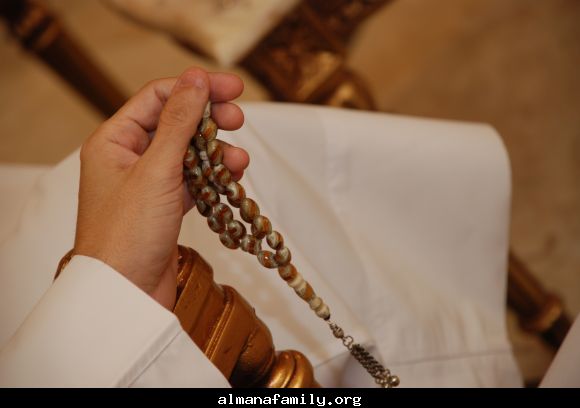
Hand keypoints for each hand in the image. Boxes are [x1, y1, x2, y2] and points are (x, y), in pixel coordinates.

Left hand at [74, 67, 248, 309]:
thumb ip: (178, 122)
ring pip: (188, 153)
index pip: (158, 98)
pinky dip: (212, 177)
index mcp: (113, 141)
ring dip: (216, 153)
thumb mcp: (156, 170)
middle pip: (175, 123)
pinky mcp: (164, 206)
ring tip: (239, 162)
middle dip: (209, 119)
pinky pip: (192, 180)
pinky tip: (230, 179)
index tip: (234, 89)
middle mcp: (128, 158)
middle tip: (239, 119)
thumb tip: (196, 78)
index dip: (196, 88)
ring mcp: (148, 183)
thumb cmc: (128, 233)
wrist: (125, 295)